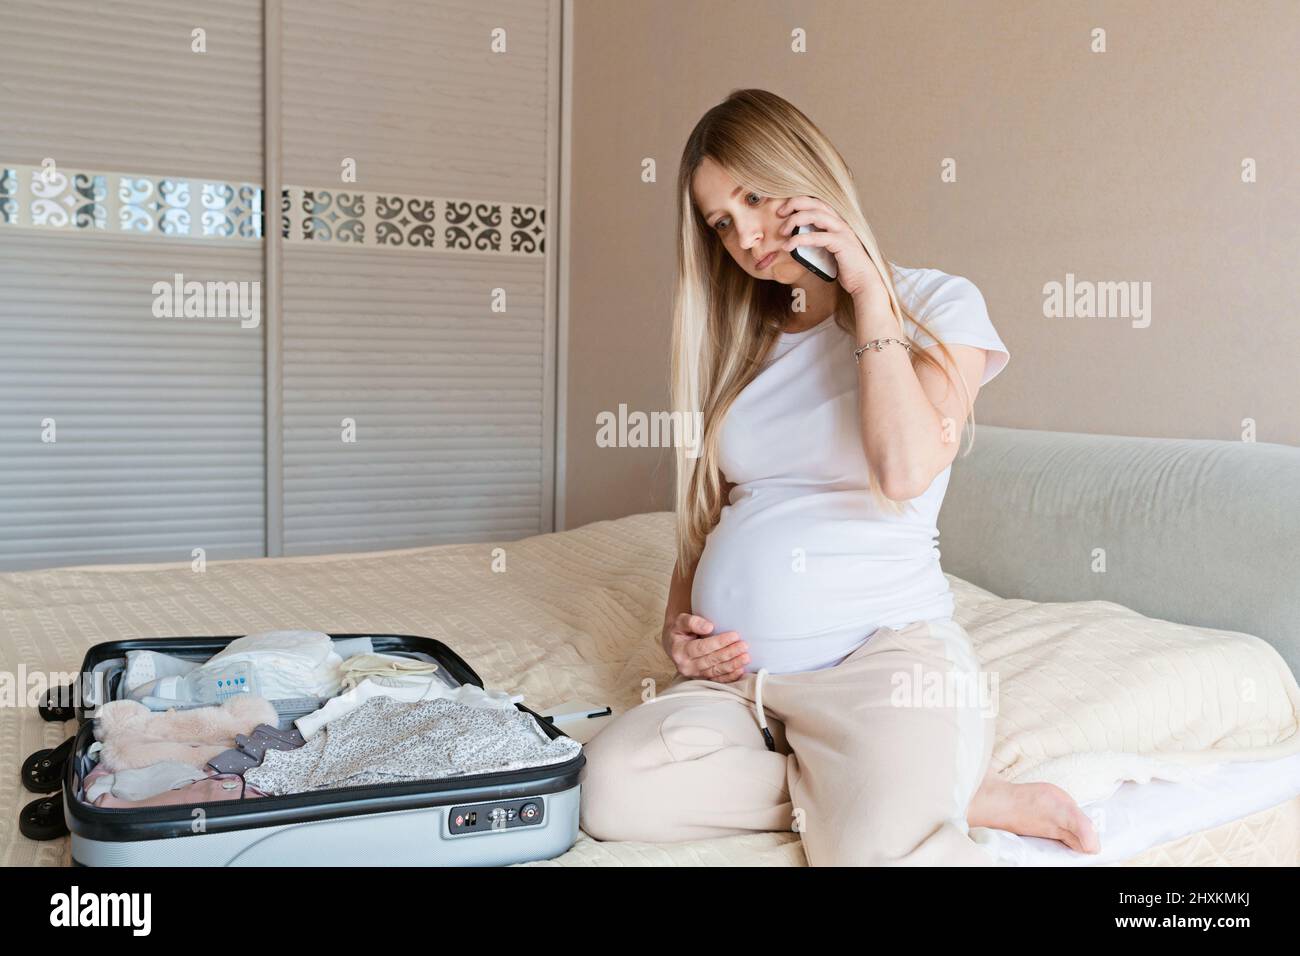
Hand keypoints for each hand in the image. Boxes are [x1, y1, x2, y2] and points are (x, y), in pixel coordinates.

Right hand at [662, 613, 749, 681]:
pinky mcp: (703, 679)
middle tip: (744, 645)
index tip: (734, 635)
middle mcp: (686, 666)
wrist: (674, 644)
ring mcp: (695, 674)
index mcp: (680, 651)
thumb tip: (709, 627)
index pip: (702, 647)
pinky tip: (740, 670)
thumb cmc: (680, 631)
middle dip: (729, 653)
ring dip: (733, 664)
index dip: (719, 642)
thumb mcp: (680, 622)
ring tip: (746, 657)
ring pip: (716, 671)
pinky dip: (730, 676)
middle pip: (711, 660)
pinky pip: (718, 680)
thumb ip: (692, 622)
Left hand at [777, 196, 889, 311]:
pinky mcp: (841, 243)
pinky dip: (800, 240)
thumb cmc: (845, 267)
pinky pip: (817, 237)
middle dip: (794, 203)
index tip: (783, 210)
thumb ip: (815, 241)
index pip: (816, 202)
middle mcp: (840, 222)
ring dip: (795, 220)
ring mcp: (842, 231)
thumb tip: (794, 239)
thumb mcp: (826, 250)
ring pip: (815, 215)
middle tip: (779, 213)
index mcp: (836, 221)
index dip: (798, 201)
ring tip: (782, 231)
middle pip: (815, 202)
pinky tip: (788, 246)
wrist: (863, 281)